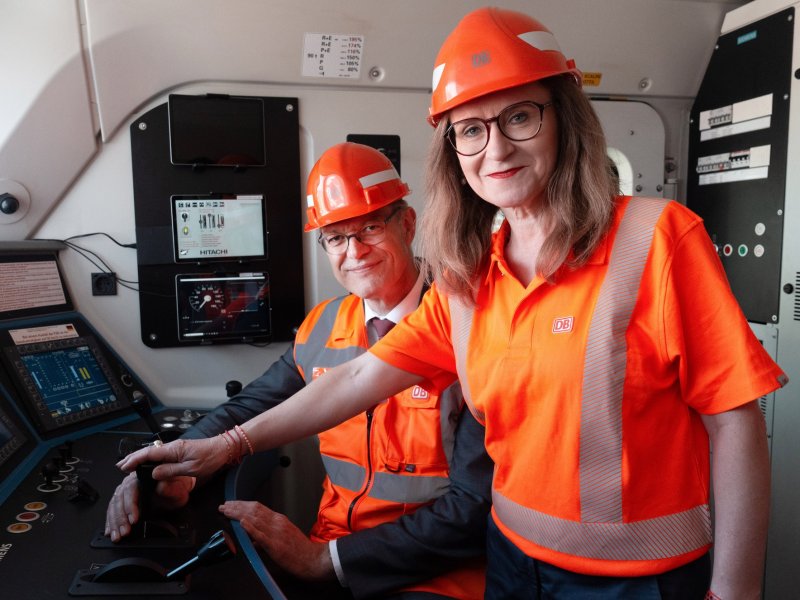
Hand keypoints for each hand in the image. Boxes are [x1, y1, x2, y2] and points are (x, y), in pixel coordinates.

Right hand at [104, 472, 194, 541]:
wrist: (175, 491)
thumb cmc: (176, 489)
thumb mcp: (178, 490)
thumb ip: (172, 488)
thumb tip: (163, 486)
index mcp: (143, 475)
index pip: (131, 488)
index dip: (130, 504)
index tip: (134, 519)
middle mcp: (131, 481)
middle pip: (120, 498)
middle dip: (121, 517)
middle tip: (126, 531)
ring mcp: (125, 491)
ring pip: (114, 505)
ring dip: (115, 522)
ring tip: (119, 535)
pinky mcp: (122, 500)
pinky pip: (112, 510)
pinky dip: (110, 522)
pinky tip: (111, 531)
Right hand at [116, 437, 227, 479]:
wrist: (224, 448)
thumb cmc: (211, 458)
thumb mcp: (191, 468)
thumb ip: (172, 471)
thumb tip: (154, 474)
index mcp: (174, 449)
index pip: (149, 454)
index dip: (135, 460)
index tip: (124, 466)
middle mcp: (173, 447)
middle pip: (148, 451)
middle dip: (133, 458)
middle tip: (120, 466)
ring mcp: (176, 448)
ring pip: (153, 453)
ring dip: (140, 458)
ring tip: (129, 465)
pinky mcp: (180, 451)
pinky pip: (161, 454)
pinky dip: (150, 459)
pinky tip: (147, 463)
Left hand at [219, 501, 333, 580]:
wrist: (313, 559)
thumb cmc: (301, 550)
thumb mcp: (285, 535)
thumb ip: (269, 533)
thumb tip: (253, 537)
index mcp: (279, 520)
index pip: (258, 507)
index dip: (243, 504)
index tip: (232, 504)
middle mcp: (277, 523)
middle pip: (253, 510)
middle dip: (237, 507)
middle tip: (224, 505)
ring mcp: (276, 533)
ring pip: (254, 519)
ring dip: (238, 513)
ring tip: (226, 510)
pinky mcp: (275, 546)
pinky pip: (261, 535)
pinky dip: (251, 527)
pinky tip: (242, 522)